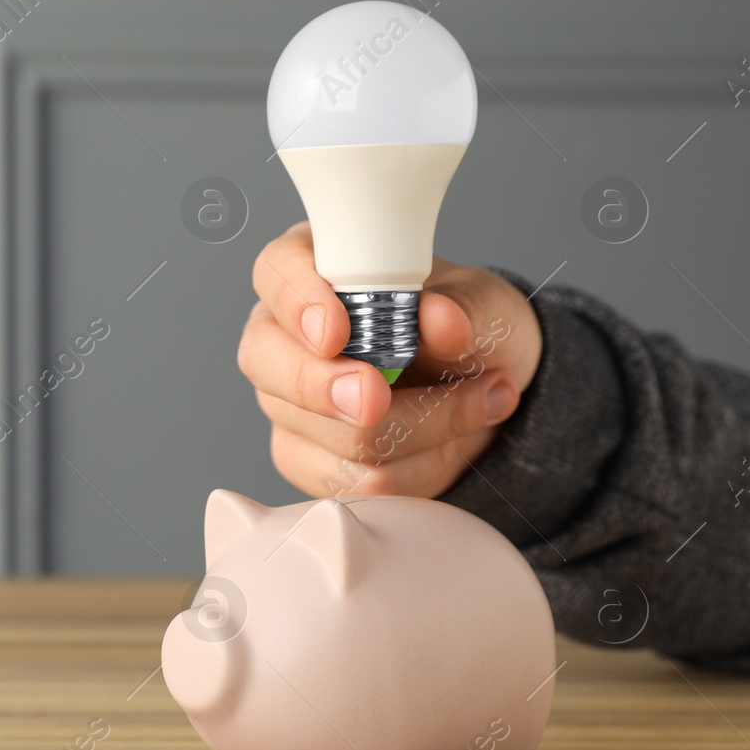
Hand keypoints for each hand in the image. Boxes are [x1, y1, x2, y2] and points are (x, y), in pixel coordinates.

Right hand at [238, 222, 543, 498]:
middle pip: (268, 363)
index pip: (276, 272)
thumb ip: (462, 307)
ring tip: (482, 398)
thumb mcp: (482, 303)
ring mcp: (285, 401)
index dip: (298, 301)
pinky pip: (353, 481)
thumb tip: (440, 321)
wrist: (481, 385)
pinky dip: (418, 466)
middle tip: (376, 397)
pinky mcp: (305, 458)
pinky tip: (453, 439)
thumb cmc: (463, 327)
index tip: (335, 331)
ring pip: (327, 431)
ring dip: (419, 427)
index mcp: (310, 269)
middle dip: (324, 388)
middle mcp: (282, 335)